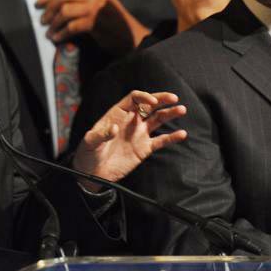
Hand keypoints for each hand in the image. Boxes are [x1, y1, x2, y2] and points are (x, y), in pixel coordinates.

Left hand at [36, 0, 149, 53]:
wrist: (132, 37)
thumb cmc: (112, 24)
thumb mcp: (98, 4)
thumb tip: (54, 1)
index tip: (38, 4)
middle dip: (48, 8)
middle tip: (42, 21)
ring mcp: (97, 7)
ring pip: (65, 11)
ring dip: (53, 23)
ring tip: (50, 32)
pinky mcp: (96, 22)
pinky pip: (72, 26)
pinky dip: (62, 33)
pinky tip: (58, 38)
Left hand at [72, 90, 186, 188]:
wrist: (93, 173)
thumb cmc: (88, 153)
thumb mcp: (90, 142)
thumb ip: (101, 134)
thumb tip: (114, 128)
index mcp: (118, 114)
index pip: (134, 99)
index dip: (144, 97)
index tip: (152, 101)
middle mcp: (131, 121)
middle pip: (149, 105)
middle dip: (162, 100)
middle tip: (174, 98)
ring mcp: (139, 134)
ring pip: (158, 120)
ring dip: (170, 114)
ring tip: (181, 110)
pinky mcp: (144, 148)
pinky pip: (161, 141)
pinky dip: (172, 137)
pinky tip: (182, 134)